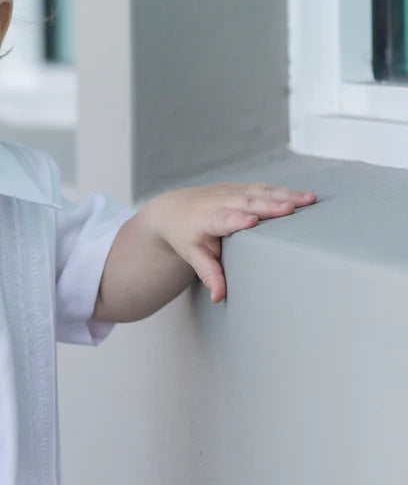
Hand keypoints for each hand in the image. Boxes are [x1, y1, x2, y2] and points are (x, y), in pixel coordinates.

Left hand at [147, 182, 316, 301]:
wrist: (174, 209)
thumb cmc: (185, 235)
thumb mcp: (192, 255)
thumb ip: (208, 273)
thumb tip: (219, 297)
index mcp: (206, 218)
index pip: (224, 218)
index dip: (237, 219)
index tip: (252, 221)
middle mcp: (220, 201)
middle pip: (248, 202)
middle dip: (271, 205)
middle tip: (293, 208)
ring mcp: (232, 191)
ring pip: (261, 192)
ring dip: (286, 195)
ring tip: (309, 200)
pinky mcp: (241, 187)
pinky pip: (264, 188)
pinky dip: (284, 191)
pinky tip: (304, 196)